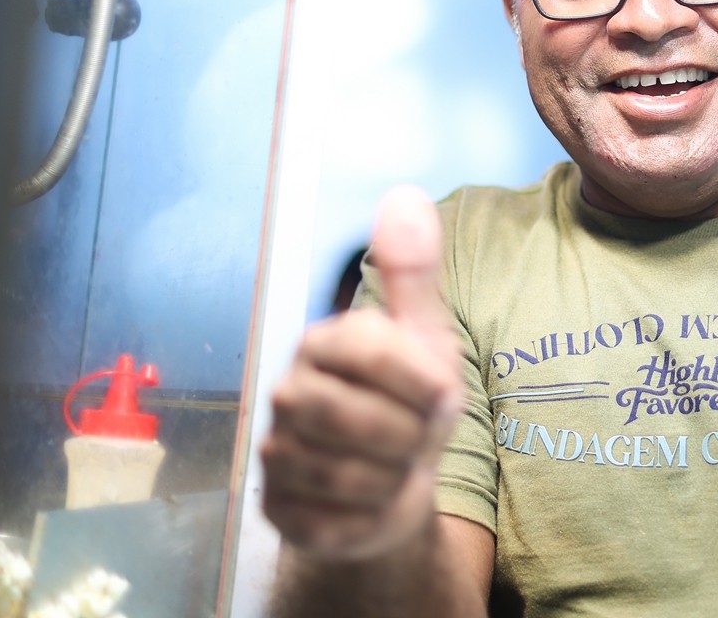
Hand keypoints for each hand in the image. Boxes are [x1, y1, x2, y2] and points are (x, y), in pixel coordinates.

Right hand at [261, 186, 464, 560]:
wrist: (394, 486)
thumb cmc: (410, 402)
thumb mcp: (426, 336)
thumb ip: (414, 271)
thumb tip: (403, 194)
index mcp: (323, 342)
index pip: (368, 350)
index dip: (419, 381)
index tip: (442, 393)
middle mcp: (287, 393)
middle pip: (357, 421)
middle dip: (409, 436)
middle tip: (418, 436)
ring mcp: (275, 453)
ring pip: (348, 476)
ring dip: (394, 477)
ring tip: (396, 465)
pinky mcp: (276, 510)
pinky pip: (335, 523)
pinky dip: (371, 518)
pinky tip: (372, 502)